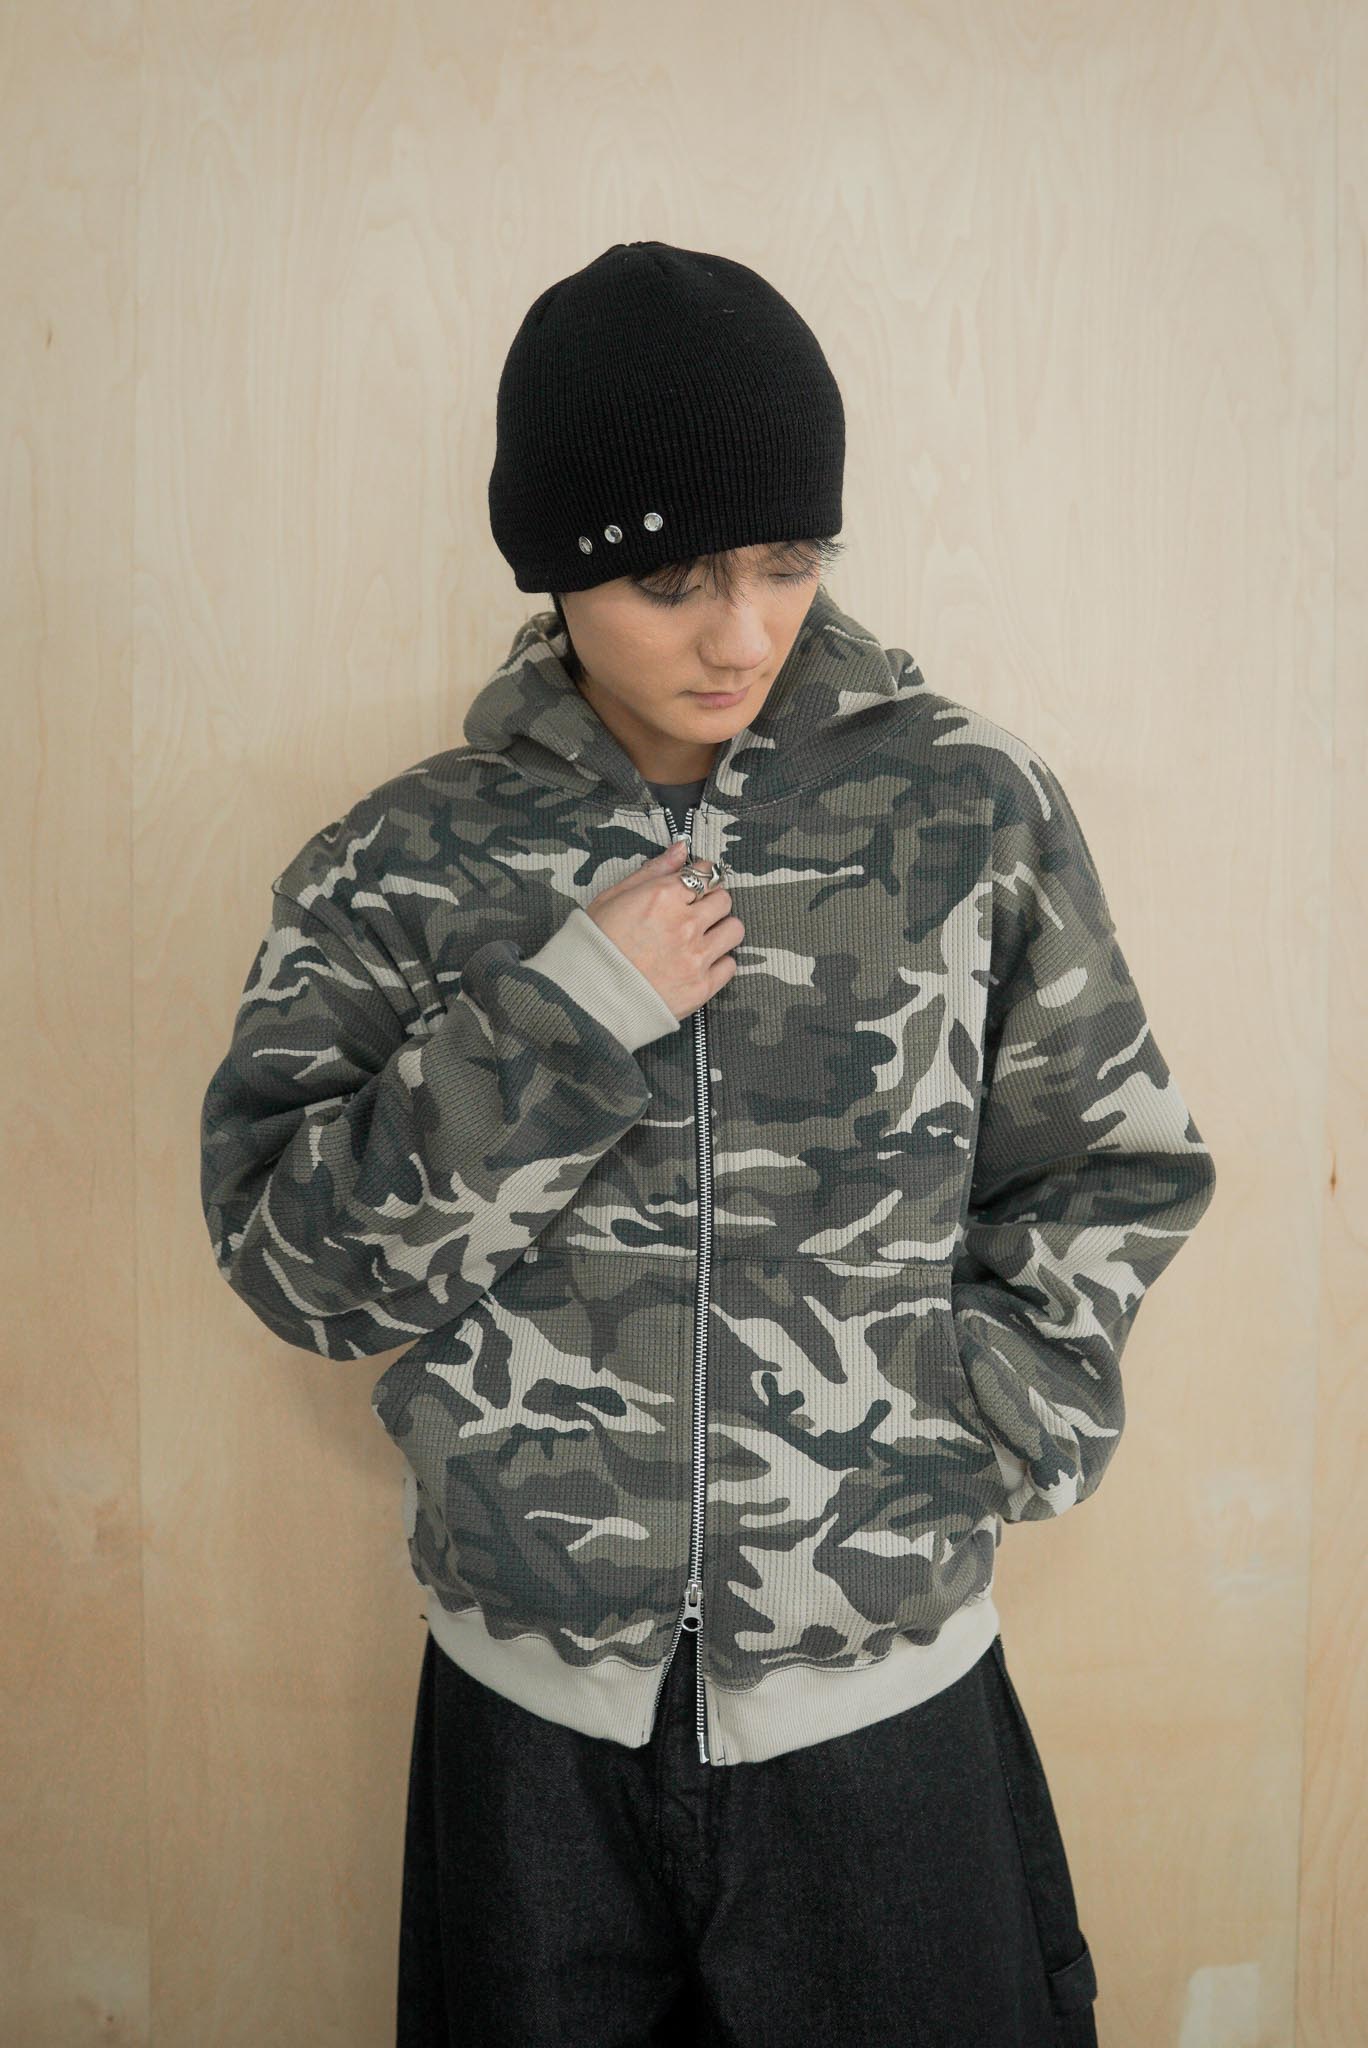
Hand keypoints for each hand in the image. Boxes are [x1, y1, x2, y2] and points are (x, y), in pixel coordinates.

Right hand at [584, 840, 743, 1020]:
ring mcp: (696, 957)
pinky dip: (718, 963)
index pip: (706, 874)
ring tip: (702, 937)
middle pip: (724, 900)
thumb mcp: (614, 897)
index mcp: (663, 896)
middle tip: (696, 912)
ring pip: (734, 930)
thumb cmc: (595, 944)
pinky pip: (730, 966)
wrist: (588, 997)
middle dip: (712, 901)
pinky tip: (698, 963)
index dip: (702, 876)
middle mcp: (685, 924)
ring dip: (721, 929)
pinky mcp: (702, 987)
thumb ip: (654, 870)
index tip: (696, 884)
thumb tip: (682, 848)